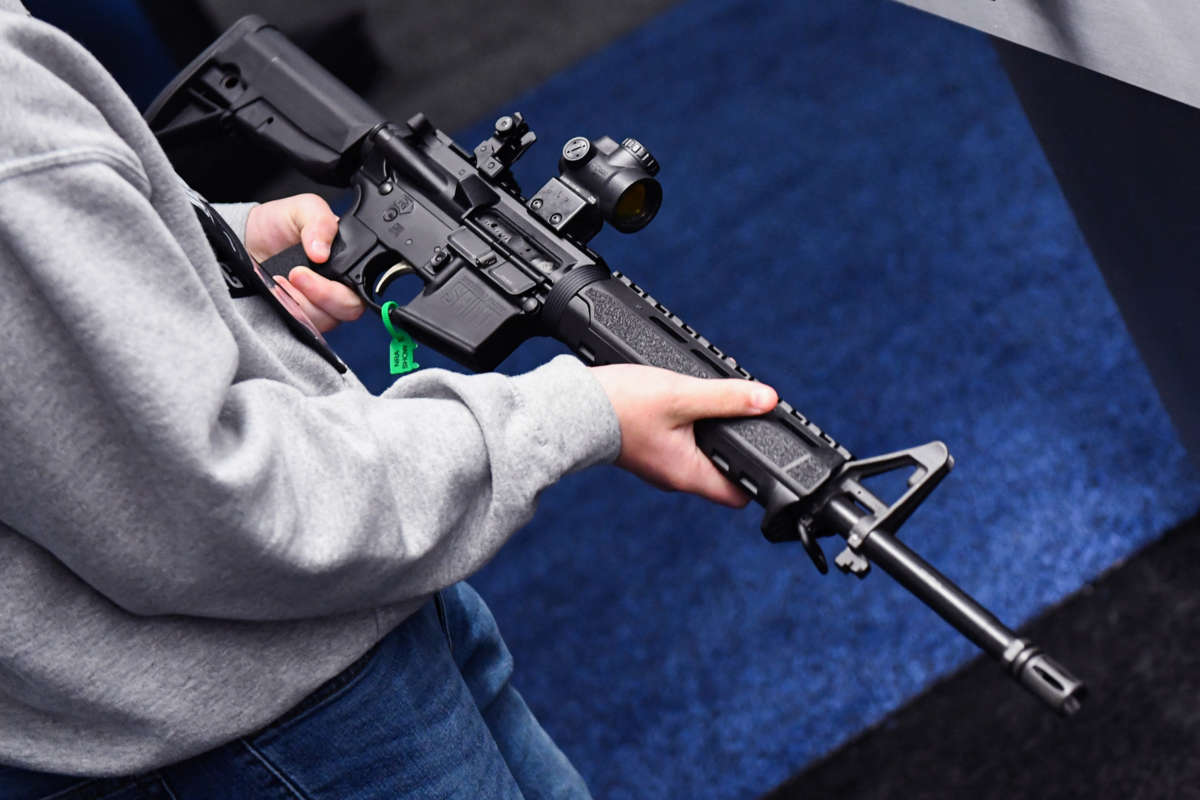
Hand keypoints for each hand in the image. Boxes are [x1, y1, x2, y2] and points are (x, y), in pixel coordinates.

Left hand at [244, 194, 363, 331]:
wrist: (245, 239)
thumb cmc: (278, 223)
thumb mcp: (304, 208)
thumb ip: (320, 222)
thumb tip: (322, 251)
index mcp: (350, 264)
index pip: (364, 286)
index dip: (348, 283)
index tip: (318, 263)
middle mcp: (339, 289)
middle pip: (349, 309)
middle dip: (323, 294)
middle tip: (297, 274)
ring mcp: (319, 306)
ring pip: (324, 320)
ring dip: (300, 301)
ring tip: (280, 278)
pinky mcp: (299, 318)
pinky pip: (302, 324)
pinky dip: (287, 308)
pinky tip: (276, 290)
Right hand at [591, 364, 778, 507]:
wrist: (569, 407)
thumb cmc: (620, 406)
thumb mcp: (682, 395)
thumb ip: (727, 398)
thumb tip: (767, 400)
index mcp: (688, 474)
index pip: (739, 495)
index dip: (758, 475)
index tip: (766, 448)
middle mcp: (674, 478)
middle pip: (720, 473)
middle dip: (734, 447)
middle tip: (741, 417)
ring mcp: (658, 466)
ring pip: (697, 457)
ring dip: (709, 434)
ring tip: (711, 406)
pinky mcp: (645, 450)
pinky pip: (677, 446)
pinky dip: (686, 429)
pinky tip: (682, 406)